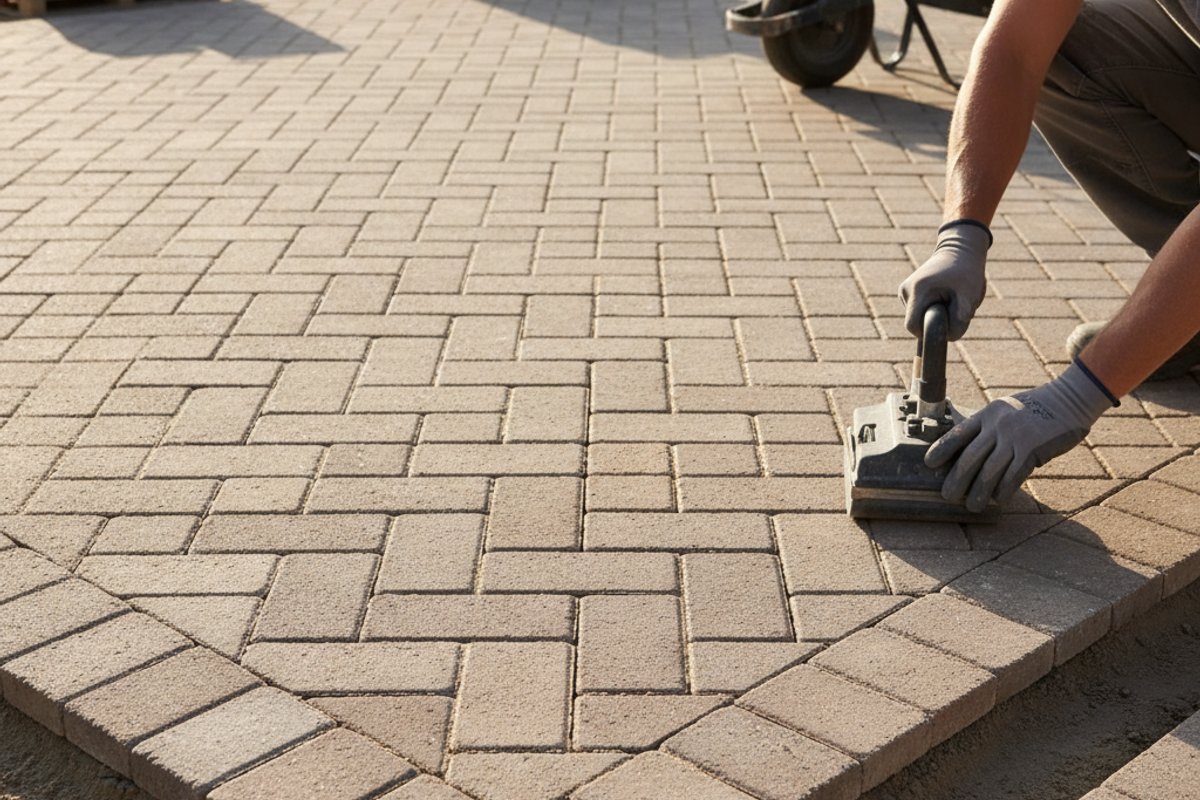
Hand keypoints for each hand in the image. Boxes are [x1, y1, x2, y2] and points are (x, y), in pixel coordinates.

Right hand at [899, 222, 989, 340]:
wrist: (960, 250)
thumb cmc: (967, 273)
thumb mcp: (969, 298)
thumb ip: (959, 321)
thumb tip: (947, 338)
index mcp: (918, 290)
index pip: (913, 327)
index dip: (929, 332)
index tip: (946, 324)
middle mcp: (906, 290)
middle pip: (914, 323)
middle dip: (933, 322)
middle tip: (953, 307)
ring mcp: (904, 290)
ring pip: (916, 317)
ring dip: (933, 315)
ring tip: (949, 298)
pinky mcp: (907, 291)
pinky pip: (917, 310)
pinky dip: (930, 309)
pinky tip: (942, 296)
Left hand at [925, 362, 1114, 511]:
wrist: (1069, 399)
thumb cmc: (1034, 408)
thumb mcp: (1005, 410)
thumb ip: (988, 427)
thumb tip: (968, 452)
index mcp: (987, 414)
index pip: (958, 433)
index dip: (941, 450)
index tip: (929, 464)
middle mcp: (998, 425)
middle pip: (970, 457)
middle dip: (956, 479)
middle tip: (948, 496)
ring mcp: (1015, 437)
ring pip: (990, 471)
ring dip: (978, 491)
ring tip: (972, 505)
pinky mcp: (1033, 449)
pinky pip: (1014, 475)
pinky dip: (1004, 490)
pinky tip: (998, 499)